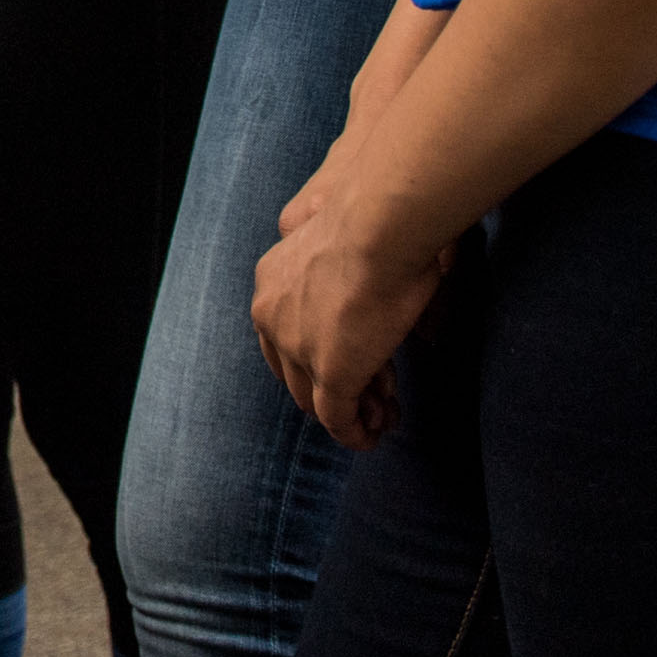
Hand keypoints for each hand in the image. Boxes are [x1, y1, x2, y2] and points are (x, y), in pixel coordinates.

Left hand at [251, 181, 451, 449]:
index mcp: (272, 278)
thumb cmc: (377, 220)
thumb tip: (385, 290)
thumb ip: (349, 274)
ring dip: (348, 411)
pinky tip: (370, 436)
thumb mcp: (349, 245)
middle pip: (295, 369)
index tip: (355, 357)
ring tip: (381, 419)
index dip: (319, 352)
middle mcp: (271, 315)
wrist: (380, 225)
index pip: (285, 332)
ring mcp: (297, 347)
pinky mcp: (330, 373)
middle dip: (334, 386)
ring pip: (316, 397)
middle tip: (374, 396)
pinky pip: (336, 417)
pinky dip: (353, 432)